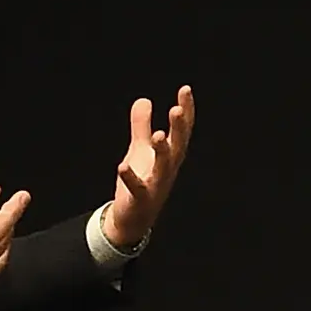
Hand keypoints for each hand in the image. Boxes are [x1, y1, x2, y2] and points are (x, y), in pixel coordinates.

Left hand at [101, 86, 196, 252]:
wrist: (133, 219)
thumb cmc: (141, 181)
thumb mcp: (140, 149)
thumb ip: (142, 125)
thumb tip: (144, 99)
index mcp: (170, 155)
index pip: (182, 130)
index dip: (187, 111)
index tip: (185, 90)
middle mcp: (168, 169)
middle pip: (178, 146)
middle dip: (179, 129)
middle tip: (177, 109)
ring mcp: (156, 185)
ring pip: (164, 167)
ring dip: (163, 152)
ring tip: (159, 134)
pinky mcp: (140, 199)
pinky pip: (137, 188)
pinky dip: (131, 178)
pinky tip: (123, 166)